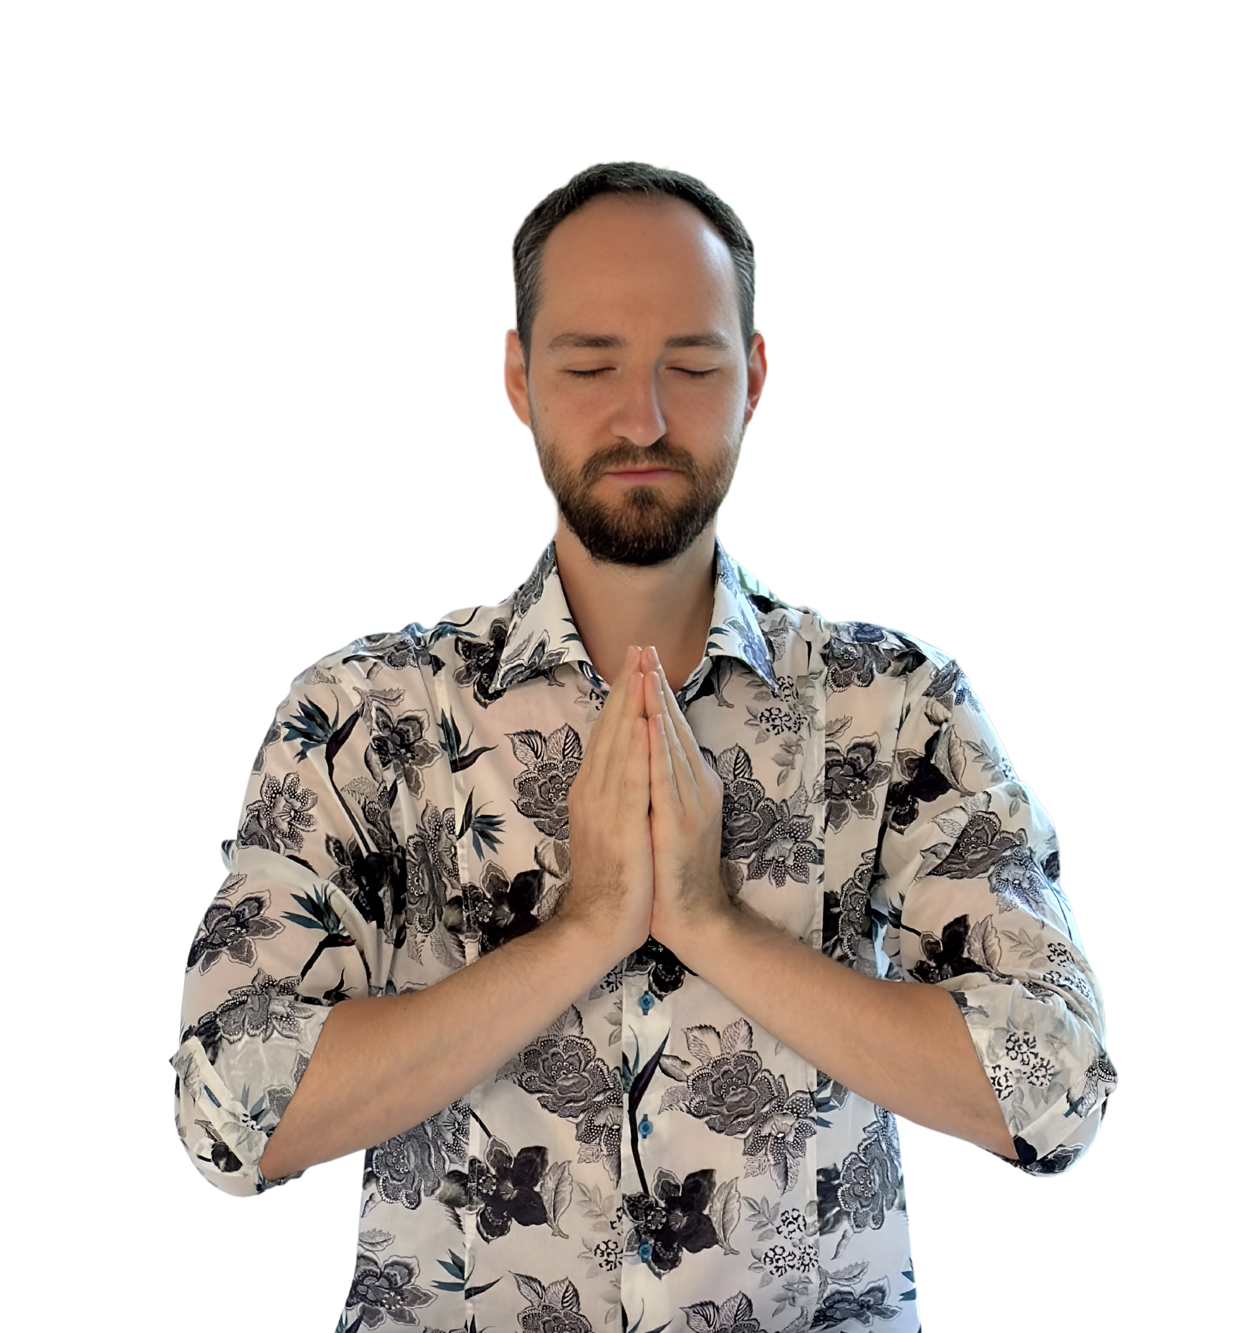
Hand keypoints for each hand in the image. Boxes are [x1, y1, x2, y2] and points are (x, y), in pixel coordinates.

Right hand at [559, 645, 653, 962]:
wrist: (598, 925)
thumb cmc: (611, 880)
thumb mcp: (609, 826)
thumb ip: (612, 792)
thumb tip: (624, 762)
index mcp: (590, 790)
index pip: (605, 732)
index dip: (619, 695)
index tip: (632, 662)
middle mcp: (591, 790)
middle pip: (609, 728)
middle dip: (624, 687)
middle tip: (637, 648)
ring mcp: (603, 807)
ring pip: (617, 745)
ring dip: (630, 705)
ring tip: (641, 669)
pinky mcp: (621, 825)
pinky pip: (629, 779)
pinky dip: (635, 748)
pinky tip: (643, 722)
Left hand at [642, 645, 730, 953]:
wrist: (691, 918)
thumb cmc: (672, 871)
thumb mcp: (665, 817)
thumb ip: (660, 783)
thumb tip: (644, 752)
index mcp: (689, 783)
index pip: (669, 729)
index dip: (655, 694)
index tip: (640, 661)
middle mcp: (695, 786)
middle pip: (672, 727)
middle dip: (655, 687)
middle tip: (644, 648)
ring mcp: (690, 803)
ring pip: (671, 745)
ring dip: (657, 707)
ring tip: (645, 672)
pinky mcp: (680, 823)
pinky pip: (665, 778)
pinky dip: (658, 748)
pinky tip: (649, 724)